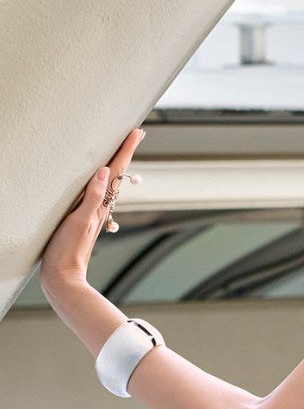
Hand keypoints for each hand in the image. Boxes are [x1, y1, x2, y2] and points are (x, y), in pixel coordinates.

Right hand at [40, 127, 144, 301]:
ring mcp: (91, 213)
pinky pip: (95, 193)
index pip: (116, 172)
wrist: (62, 276)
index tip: (137, 132)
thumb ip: (92, 197)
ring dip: (116, 165)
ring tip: (122, 149)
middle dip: (125, 152)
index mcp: (99, 205)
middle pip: (116, 174)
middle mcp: (99, 207)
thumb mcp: (80, 221)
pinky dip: (100, 180)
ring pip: (107, 183)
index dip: (125, 151)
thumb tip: (106, 173)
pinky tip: (100, 178)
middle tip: (135, 133)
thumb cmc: (68, 251)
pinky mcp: (82, 219)